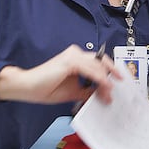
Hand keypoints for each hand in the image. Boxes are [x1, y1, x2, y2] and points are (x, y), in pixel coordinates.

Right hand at [0, 44, 121, 103]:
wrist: (27, 88)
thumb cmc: (47, 88)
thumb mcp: (73, 91)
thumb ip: (87, 90)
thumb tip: (101, 94)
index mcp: (77, 59)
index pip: (99, 63)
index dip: (110, 72)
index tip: (119, 82)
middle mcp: (76, 54)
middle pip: (102, 61)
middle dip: (112, 74)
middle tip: (121, 85)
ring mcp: (73, 56)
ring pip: (98, 67)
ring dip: (106, 82)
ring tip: (109, 95)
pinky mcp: (70, 62)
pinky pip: (91, 71)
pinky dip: (100, 80)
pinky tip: (105, 87)